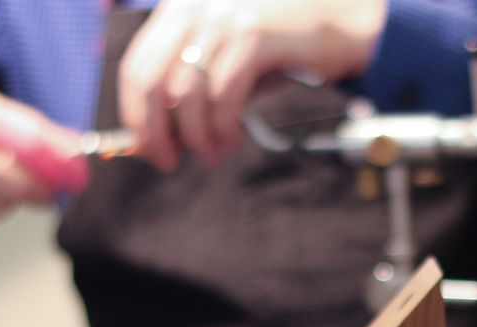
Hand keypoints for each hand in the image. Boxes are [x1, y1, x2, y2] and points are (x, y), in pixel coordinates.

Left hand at [119, 0, 386, 170]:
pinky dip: (222, 127)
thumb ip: (193, 84)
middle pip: (149, 80)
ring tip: (210, 155)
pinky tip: (229, 140)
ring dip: (195, 136)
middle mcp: (194, 6)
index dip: (134, 114)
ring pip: (186, 94)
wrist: (342, 20)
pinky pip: (223, 95)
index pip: (135, 65)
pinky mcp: (254, 34)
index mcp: (180, 8)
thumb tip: (160, 133)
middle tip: (166, 160)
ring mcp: (223, 17)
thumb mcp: (228, 56)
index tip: (145, 147)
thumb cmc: (282, 43)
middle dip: (154, 131)